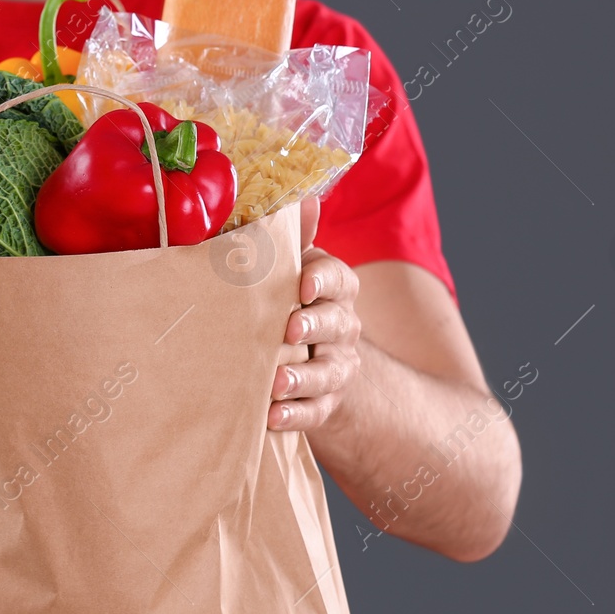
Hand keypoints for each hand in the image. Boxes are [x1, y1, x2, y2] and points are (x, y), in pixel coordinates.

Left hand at [268, 195, 361, 430]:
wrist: (315, 362)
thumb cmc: (291, 304)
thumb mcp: (293, 270)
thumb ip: (292, 239)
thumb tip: (304, 197)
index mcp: (334, 289)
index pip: (339, 278)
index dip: (324, 281)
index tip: (303, 286)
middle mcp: (342, 328)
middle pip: (337, 325)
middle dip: (315, 327)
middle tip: (289, 331)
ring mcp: (337, 368)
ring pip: (328, 372)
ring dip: (303, 377)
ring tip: (276, 381)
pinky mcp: (325, 404)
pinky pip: (316, 412)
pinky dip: (295, 414)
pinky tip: (272, 416)